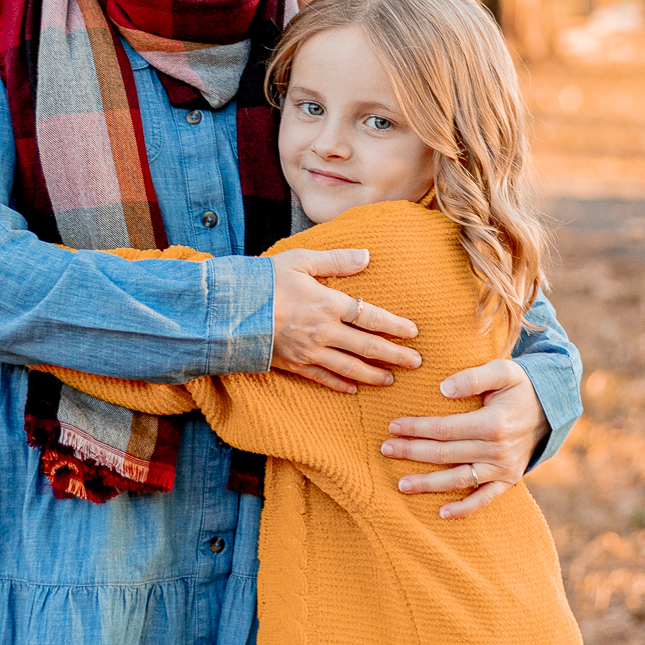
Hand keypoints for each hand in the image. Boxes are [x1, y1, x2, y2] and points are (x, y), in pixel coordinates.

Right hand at [270, 247, 420, 392]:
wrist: (228, 310)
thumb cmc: (265, 280)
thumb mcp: (301, 260)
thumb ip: (336, 260)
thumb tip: (367, 256)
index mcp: (328, 303)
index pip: (371, 316)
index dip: (394, 325)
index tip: (413, 332)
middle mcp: (324, 331)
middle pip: (367, 346)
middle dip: (395, 355)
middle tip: (416, 362)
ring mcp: (309, 351)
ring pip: (350, 367)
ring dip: (373, 374)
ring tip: (391, 379)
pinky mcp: (294, 364)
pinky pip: (323, 378)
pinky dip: (340, 385)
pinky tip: (354, 389)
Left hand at [381, 359, 549, 517]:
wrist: (553, 407)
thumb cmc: (522, 386)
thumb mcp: (503, 370)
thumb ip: (473, 377)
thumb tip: (443, 389)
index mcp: (493, 423)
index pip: (444, 429)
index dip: (417, 428)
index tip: (393, 426)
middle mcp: (498, 450)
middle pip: (446, 454)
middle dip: (412, 452)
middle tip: (385, 450)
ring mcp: (504, 468)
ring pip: (459, 479)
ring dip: (429, 484)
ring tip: (402, 485)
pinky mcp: (509, 479)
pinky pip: (485, 498)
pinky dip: (465, 508)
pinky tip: (442, 513)